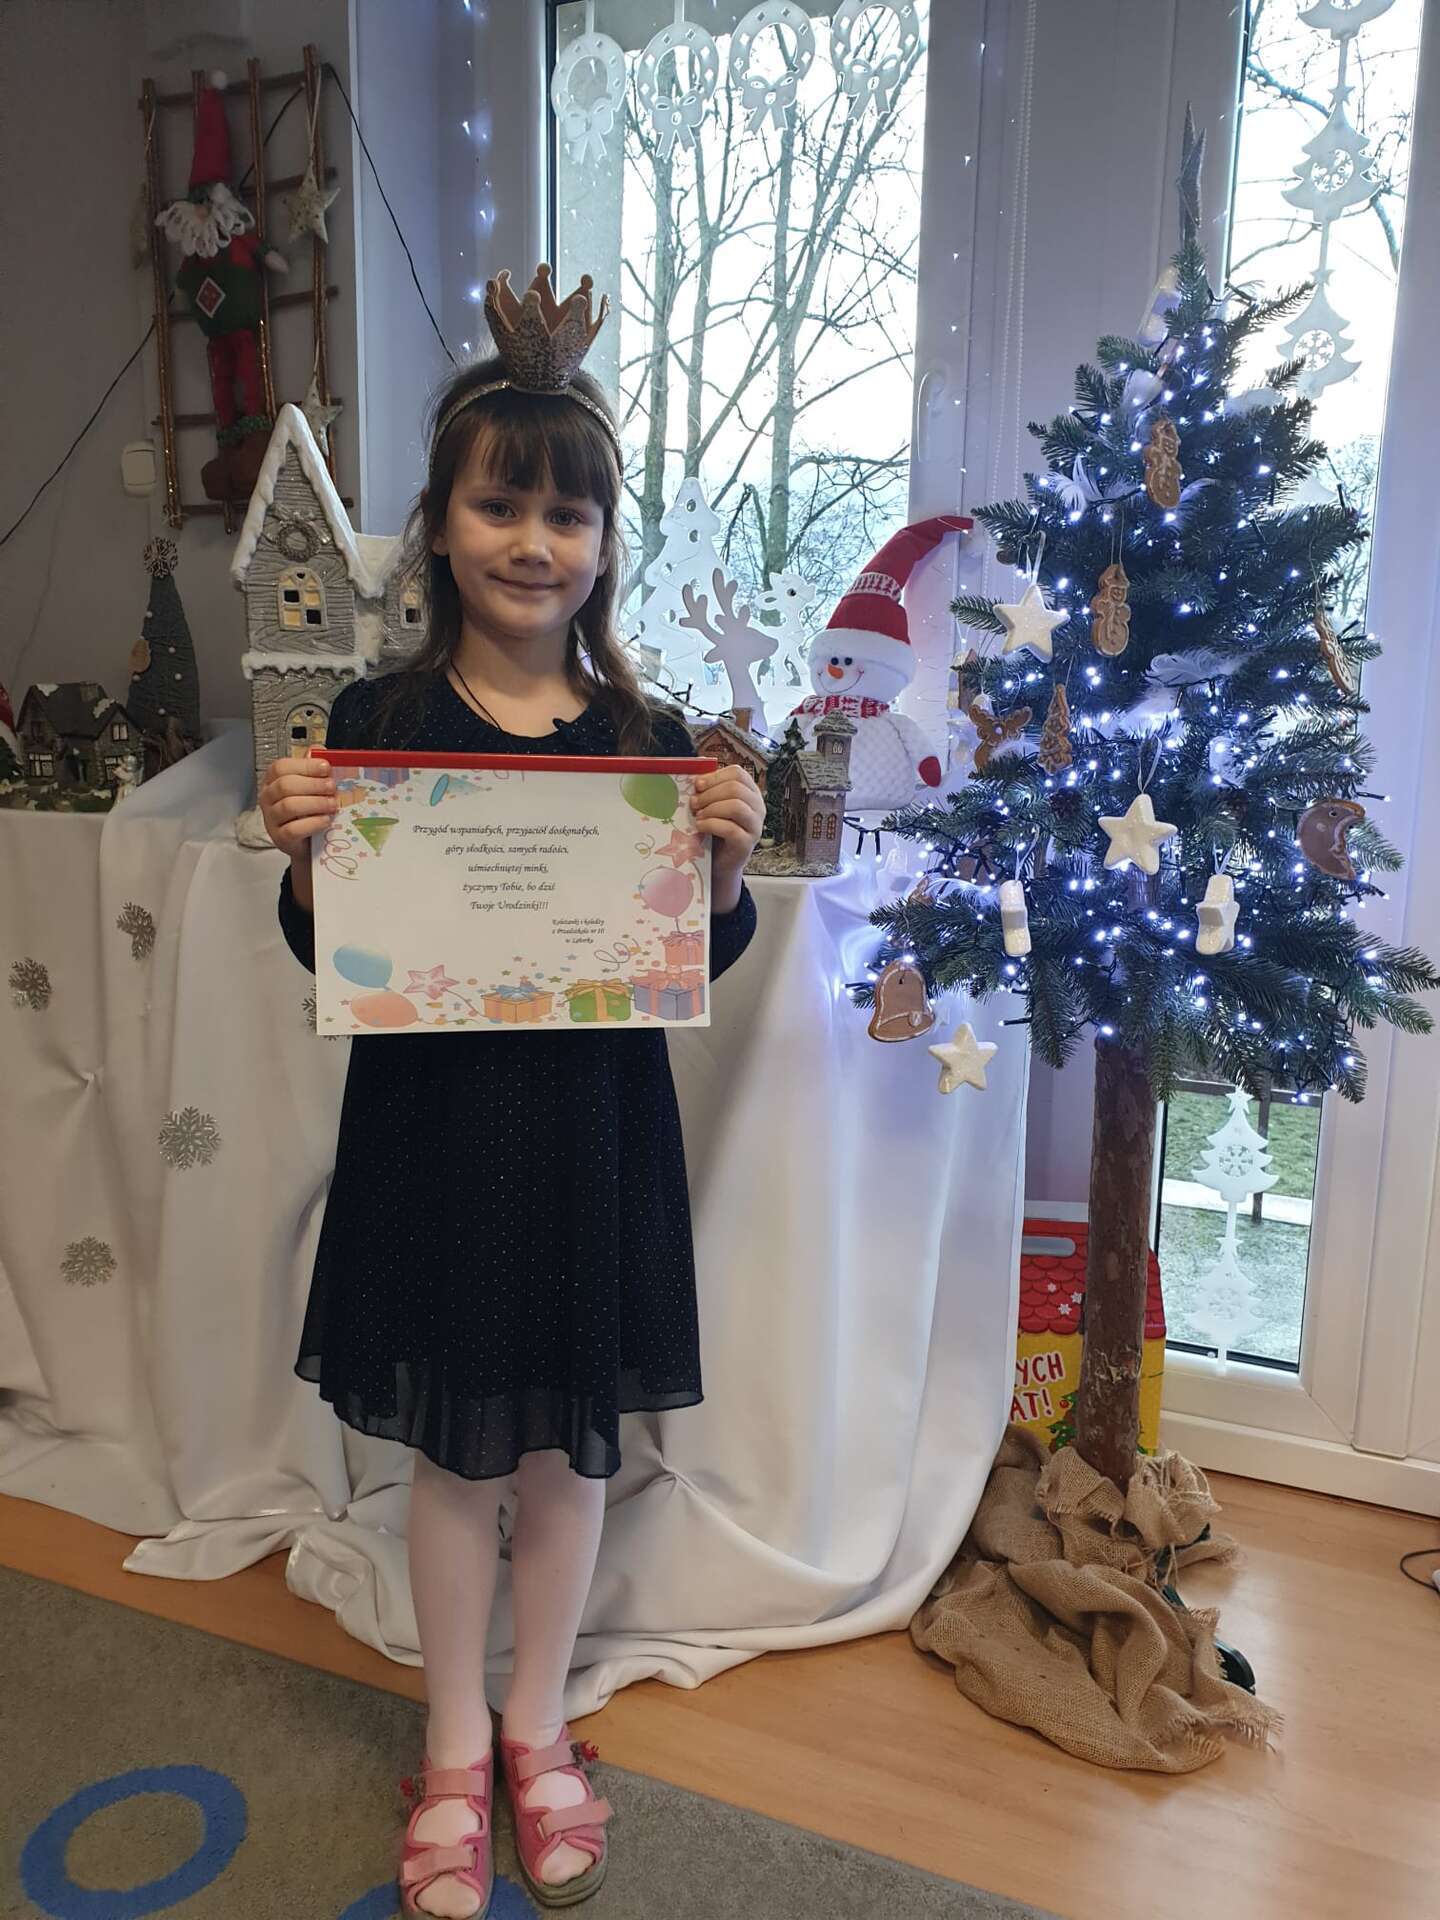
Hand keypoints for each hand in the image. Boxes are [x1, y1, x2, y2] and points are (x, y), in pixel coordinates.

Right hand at [258, 749, 339, 859]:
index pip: (281, 767)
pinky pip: (293, 829)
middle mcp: (268, 798)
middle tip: (332, 787)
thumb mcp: (310, 787)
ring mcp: (271, 819)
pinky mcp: (280, 838)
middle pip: (285, 785)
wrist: (307, 842)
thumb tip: (318, 749)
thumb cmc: (307, 811)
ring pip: (288, 806)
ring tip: (332, 804)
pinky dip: (313, 823)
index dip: (305, 766)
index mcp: (273, 780)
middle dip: (312, 784)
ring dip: (315, 803)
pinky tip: (326, 820)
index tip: (326, 767)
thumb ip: (312, 769)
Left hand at [692, 764, 763, 904]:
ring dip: (711, 808)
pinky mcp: (747, 844)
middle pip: (735, 788)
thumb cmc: (714, 830)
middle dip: (709, 794)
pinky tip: (700, 827)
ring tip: (697, 816)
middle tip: (693, 803)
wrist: (718, 862)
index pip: (737, 773)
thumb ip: (708, 790)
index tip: (697, 785)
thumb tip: (695, 772)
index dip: (715, 776)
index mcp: (750, 792)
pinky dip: (711, 825)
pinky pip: (730, 829)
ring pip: (736, 806)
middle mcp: (758, 807)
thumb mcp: (712, 805)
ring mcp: (755, 826)